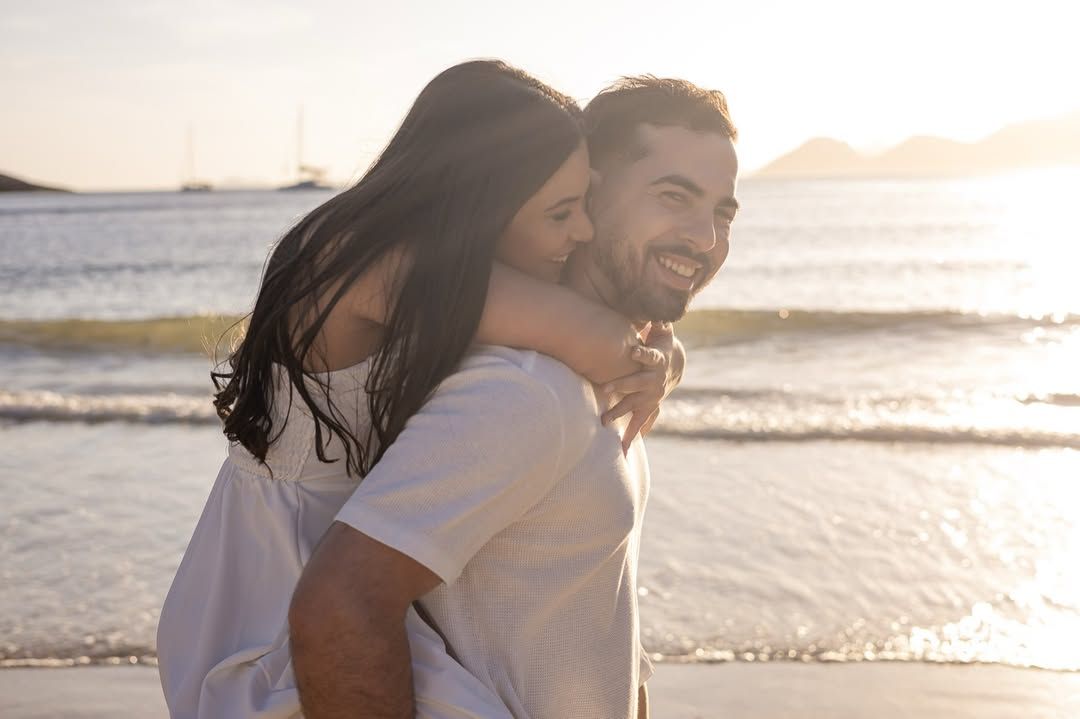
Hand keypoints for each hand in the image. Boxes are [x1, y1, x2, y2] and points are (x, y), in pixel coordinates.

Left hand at [600, 322, 678, 453]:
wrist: (675, 366)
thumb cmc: (662, 345)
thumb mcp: (663, 331)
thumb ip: (658, 322)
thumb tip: (656, 309)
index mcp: (658, 360)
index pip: (650, 356)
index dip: (643, 353)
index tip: (633, 350)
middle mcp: (654, 380)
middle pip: (637, 383)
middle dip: (621, 386)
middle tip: (604, 388)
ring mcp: (652, 396)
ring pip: (634, 405)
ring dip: (619, 413)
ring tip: (603, 422)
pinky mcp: (649, 407)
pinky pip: (640, 423)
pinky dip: (631, 435)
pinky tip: (622, 449)